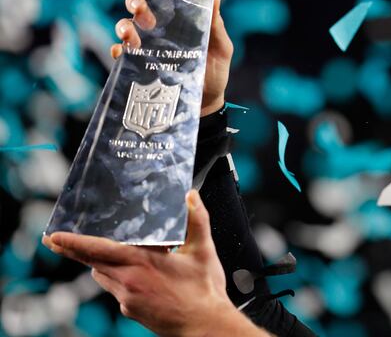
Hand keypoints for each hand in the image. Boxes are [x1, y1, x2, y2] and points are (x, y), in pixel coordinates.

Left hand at [42, 191, 269, 336]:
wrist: (205, 326)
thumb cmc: (204, 291)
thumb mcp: (203, 251)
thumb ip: (197, 220)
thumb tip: (191, 197)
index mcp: (143, 263)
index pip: (99, 250)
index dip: (74, 243)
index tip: (54, 236)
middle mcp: (129, 282)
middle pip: (92, 263)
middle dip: (72, 250)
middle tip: (54, 240)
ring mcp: (128, 299)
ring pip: (103, 276)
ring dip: (100, 263)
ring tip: (101, 252)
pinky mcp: (131, 311)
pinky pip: (116, 290)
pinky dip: (118, 278)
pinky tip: (135, 275)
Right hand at [112, 0, 233, 116]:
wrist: (207, 102)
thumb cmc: (215, 70)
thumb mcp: (221, 46)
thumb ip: (216, 24)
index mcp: (179, 14)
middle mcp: (159, 25)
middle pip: (138, 3)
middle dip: (135, 0)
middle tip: (140, 7)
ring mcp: (146, 44)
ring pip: (125, 25)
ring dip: (124, 25)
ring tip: (130, 33)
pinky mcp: (139, 64)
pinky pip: (122, 53)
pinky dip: (120, 50)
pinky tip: (124, 52)